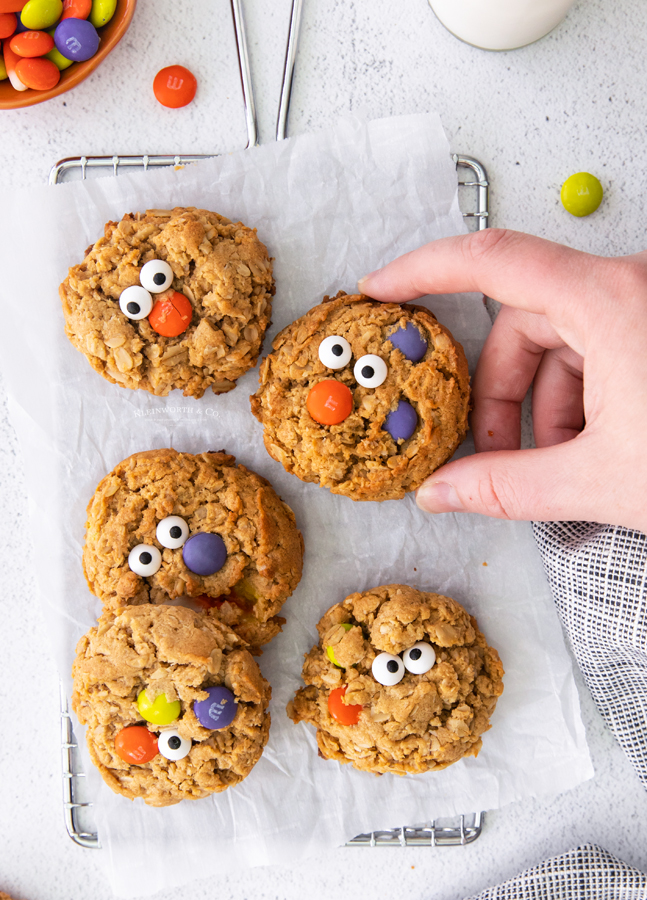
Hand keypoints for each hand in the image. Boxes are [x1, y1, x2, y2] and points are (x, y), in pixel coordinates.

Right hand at [358, 229, 646, 531]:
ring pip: (564, 339)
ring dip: (546, 403)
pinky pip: (600, 347)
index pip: (492, 260)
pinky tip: (595, 449)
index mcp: (610, 301)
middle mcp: (630, 286)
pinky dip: (582, 397)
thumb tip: (442, 495)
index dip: (425, 269)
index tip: (382, 289)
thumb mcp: (603, 479)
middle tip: (492, 453)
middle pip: (525, 320)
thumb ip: (506, 487)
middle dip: (502, 392)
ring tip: (560, 464)